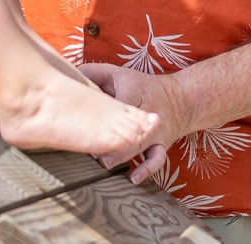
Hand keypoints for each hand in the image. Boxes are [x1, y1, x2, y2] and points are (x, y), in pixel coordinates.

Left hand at [80, 62, 184, 184]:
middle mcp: (148, 111)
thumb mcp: (118, 73)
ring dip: (122, 155)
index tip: (88, 123)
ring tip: (105, 162)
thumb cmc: (141, 86)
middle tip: (93, 149)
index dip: (107, 114)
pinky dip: (147, 170)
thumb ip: (94, 73)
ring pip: (141, 144)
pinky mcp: (162, 144)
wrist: (180, 98)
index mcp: (135, 91)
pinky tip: (132, 178)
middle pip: (130, 126)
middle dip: (112, 139)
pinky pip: (158, 159)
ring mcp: (156, 131)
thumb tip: (70, 78)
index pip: (121, 102)